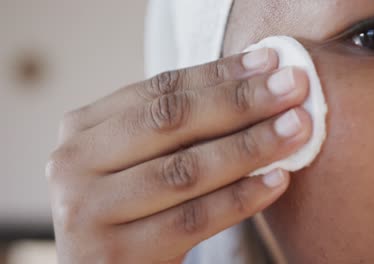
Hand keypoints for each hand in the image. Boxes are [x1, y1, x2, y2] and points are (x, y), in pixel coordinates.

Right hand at [46, 48, 311, 262]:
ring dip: (249, 146)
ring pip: (185, 169)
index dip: (219, 74)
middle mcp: (74, 165)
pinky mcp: (115, 255)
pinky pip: (193, 219)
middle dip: (239, 102)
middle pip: (171, 121)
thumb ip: (175, 129)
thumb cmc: (131, 206)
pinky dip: (240, 198)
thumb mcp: (138, 159)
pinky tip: (277, 180)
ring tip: (296, 128)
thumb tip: (254, 84)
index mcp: (81, 131)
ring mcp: (88, 211)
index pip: (160, 89)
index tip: (269, 62)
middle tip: (293, 86)